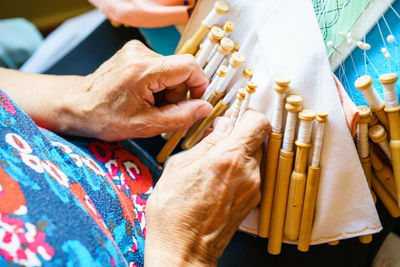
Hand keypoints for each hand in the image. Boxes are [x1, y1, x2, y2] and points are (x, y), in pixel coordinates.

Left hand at [59, 40, 211, 140]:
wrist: (77, 105)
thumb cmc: (104, 117)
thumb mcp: (145, 125)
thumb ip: (180, 117)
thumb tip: (205, 107)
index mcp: (143, 70)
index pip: (190, 66)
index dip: (199, 85)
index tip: (195, 103)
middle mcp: (140, 53)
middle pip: (181, 70)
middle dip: (179, 94)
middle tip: (162, 112)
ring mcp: (136, 50)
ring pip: (171, 70)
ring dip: (168, 91)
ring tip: (149, 106)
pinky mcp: (134, 52)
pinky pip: (160, 68)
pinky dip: (158, 85)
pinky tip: (144, 97)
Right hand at [145, 110, 270, 265]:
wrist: (183, 250)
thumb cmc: (174, 212)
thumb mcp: (180, 166)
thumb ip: (207, 142)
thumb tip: (222, 126)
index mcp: (230, 157)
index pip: (259, 122)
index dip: (249, 115)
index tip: (237, 117)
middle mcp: (248, 172)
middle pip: (257, 140)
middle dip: (239, 137)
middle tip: (218, 143)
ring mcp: (253, 189)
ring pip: (253, 159)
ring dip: (237, 156)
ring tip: (213, 167)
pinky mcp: (252, 203)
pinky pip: (250, 177)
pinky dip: (238, 173)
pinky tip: (216, 183)